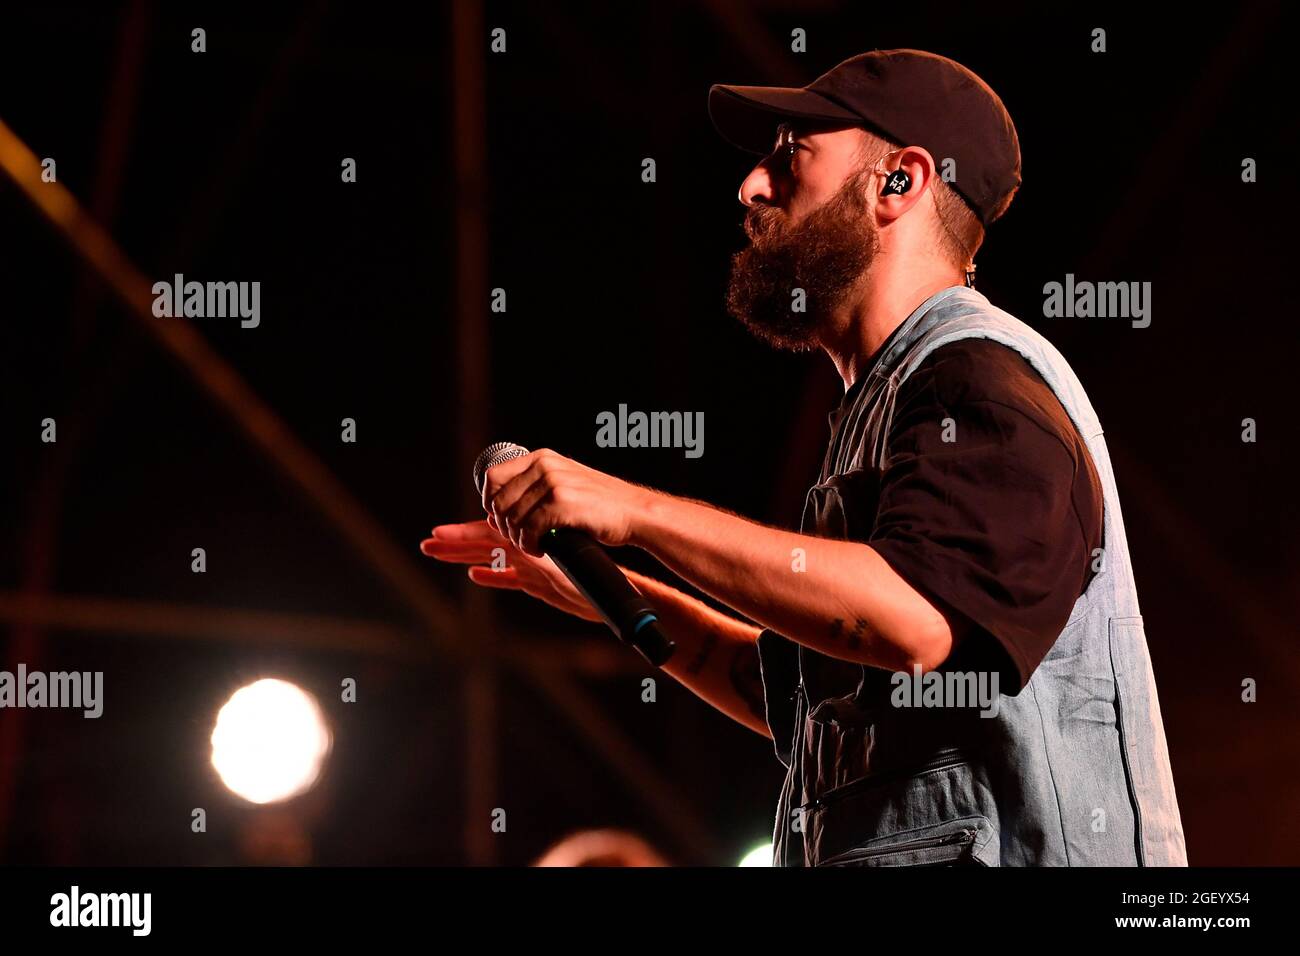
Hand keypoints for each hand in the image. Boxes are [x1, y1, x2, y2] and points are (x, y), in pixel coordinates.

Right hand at [419, 519, 601, 622]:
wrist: (614, 591)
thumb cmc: (593, 574)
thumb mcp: (561, 562)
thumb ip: (537, 556)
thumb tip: (518, 543)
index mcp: (528, 537)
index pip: (489, 530)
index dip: (463, 533)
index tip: (438, 533)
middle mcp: (527, 547)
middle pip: (484, 540)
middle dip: (455, 542)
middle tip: (428, 543)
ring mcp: (531, 563)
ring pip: (491, 555)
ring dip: (465, 554)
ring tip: (438, 554)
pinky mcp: (539, 582)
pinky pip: (508, 576)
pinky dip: (491, 574)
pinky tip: (475, 574)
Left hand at [478, 448, 652, 556]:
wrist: (635, 512)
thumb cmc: (600, 505)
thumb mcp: (564, 485)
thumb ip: (532, 492)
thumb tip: (493, 513)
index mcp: (542, 458)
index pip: (493, 477)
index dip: (489, 502)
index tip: (500, 520)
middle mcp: (544, 466)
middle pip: (498, 501)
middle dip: (503, 526)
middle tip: (520, 539)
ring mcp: (553, 483)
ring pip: (511, 519)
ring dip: (518, 539)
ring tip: (534, 545)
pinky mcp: (561, 504)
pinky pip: (528, 530)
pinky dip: (530, 545)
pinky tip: (542, 548)